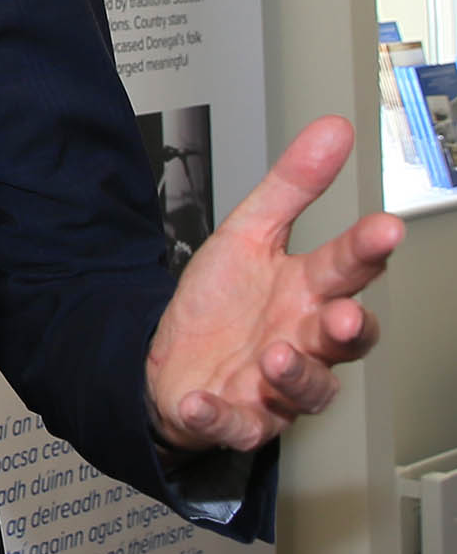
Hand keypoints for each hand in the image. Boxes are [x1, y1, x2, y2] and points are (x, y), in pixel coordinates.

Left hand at [145, 116, 398, 451]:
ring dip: (294, 375)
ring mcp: (276, 386)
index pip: (350, 268)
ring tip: (274, 354)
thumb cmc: (222, 302)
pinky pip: (233, 424)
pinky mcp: (238, 419)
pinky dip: (217, 416)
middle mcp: (304, 341)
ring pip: (305, 389)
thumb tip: (334, 129)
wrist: (169, 360)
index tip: (384, 228)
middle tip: (342, 316)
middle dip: (348, 329)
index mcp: (310, 291)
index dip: (368, 249)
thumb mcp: (249, 232)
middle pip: (343, 338)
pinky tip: (199, 401)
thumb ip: (293, 185)